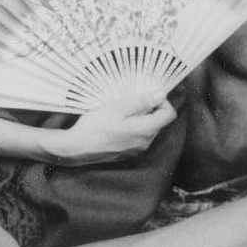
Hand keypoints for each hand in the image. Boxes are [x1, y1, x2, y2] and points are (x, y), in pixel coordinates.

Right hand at [54, 89, 176, 164]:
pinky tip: (118, 121)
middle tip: (132, 98)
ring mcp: (137, 150)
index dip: (163, 101)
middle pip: (159, 121)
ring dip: (141, 117)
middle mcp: (145, 143)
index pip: (169, 114)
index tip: (149, 93)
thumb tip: (161, 94)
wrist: (77, 148)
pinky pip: (139, 136)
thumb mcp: (118, 107)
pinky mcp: (128, 152)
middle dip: (151, 108)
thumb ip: (142, 102)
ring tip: (123, 109)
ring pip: (149, 128)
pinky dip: (134, 126)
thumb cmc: (96, 125)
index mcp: (146, 130)